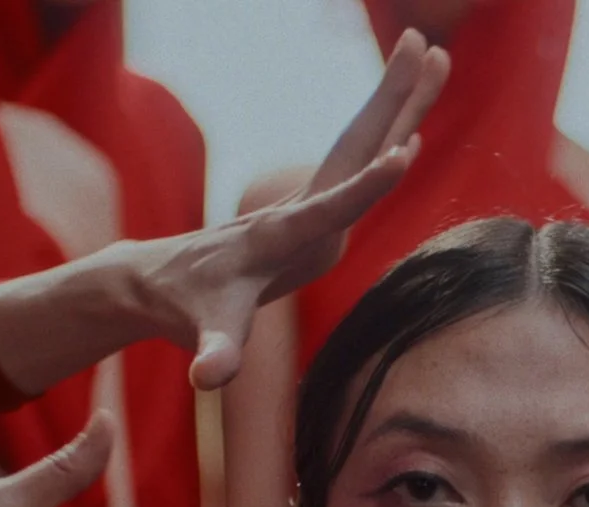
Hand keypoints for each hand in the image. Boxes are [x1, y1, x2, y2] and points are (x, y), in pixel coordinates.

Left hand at [115, 30, 449, 388]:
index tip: (405, 147)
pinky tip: (413, 117)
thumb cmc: (184, 307)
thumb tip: (208, 379)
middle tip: (425, 45)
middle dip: (391, 98)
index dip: (368, 183)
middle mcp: (297, 207)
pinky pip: (357, 159)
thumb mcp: (202, 333)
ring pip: (360, 141)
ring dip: (398, 98)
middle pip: (354, 145)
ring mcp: (305, 203)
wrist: (155, 279)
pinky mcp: (310, 207)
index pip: (331, 205)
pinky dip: (388, 128)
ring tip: (433, 51)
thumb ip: (213, 353)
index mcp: (279, 234)